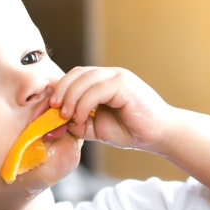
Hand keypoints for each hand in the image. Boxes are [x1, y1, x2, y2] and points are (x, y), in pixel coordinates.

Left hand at [49, 67, 173, 150]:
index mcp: (104, 81)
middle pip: (77, 73)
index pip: (76, 75)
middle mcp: (111, 75)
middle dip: (62, 91)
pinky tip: (82, 118)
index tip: (52, 107)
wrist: (157, 136)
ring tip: (67, 116)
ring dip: (71, 98)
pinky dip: (84, 104)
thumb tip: (59, 122)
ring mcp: (119, 77)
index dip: (61, 88)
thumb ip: (79, 123)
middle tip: (55, 110)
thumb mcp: (97, 127)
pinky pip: (97, 90)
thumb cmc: (131, 131)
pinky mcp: (125, 85)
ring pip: (85, 79)